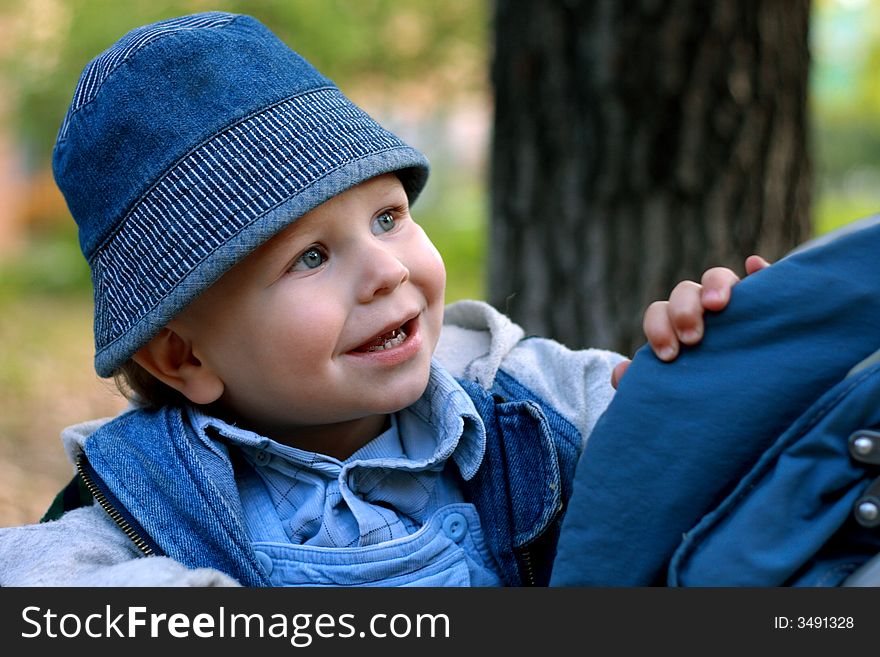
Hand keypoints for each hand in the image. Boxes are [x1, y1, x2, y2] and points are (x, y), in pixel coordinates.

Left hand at [611, 255, 770, 387]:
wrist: (738, 399)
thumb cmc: (698, 390)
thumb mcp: (674, 389)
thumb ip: (646, 381)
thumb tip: (621, 374)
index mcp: (675, 325)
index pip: (659, 313)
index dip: (658, 328)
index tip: (668, 355)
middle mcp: (701, 308)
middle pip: (685, 292)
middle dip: (684, 311)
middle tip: (692, 339)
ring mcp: (734, 303)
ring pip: (717, 279)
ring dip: (715, 286)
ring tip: (716, 306)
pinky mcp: (766, 303)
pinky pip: (764, 279)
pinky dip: (761, 269)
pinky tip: (755, 264)